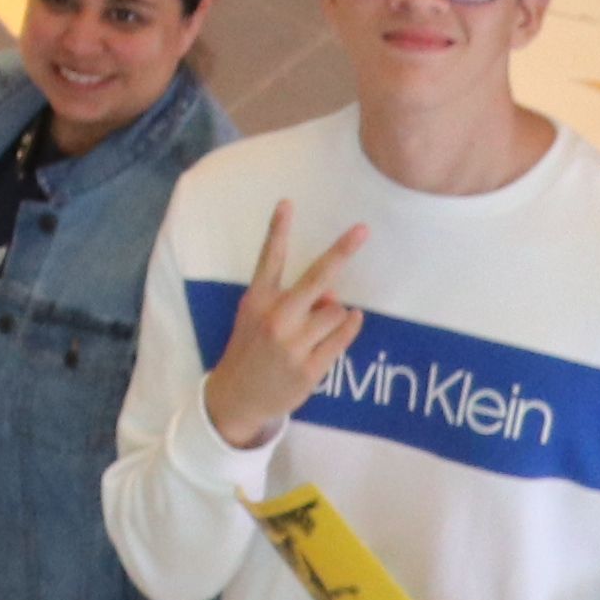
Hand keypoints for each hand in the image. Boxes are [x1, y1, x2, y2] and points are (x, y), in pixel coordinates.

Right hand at [203, 198, 371, 450]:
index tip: (287, 202)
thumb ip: (291, 301)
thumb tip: (332, 294)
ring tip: (316, 328)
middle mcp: (275, 319)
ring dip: (334, 314)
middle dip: (341, 252)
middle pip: (316, 279)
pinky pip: (343, 336)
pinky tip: (347, 324)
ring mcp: (293, 345)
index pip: (268, 259)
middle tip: (363, 230)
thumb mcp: (258, 319)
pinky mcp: (309, 368)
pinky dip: (348, 327)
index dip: (278, 230)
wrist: (237, 397)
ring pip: (336, 310)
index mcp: (257, 301)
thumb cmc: (251, 349)